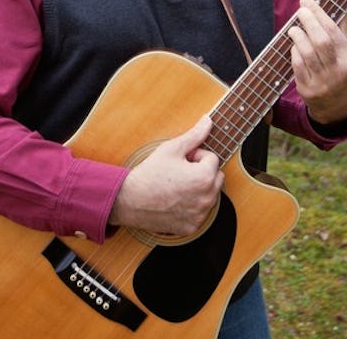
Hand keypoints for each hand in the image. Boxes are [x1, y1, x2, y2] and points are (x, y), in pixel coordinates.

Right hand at [108, 115, 222, 235]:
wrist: (130, 200)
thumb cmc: (150, 173)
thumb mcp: (172, 148)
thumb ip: (194, 135)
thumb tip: (208, 121)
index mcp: (205, 177)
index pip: (212, 158)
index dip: (195, 155)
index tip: (180, 160)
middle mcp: (207, 198)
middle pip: (216, 177)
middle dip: (202, 171)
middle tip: (180, 171)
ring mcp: (200, 215)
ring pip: (209, 194)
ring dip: (199, 188)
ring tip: (177, 185)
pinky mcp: (192, 227)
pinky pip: (200, 212)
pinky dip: (192, 206)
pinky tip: (175, 200)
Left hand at [288, 0, 346, 124]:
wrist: (336, 106)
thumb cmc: (339, 70)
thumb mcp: (346, 54)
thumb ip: (340, 32)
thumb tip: (337, 7)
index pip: (333, 32)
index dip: (319, 14)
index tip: (308, 1)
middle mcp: (337, 71)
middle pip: (321, 41)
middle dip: (309, 22)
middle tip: (300, 10)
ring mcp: (322, 81)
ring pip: (307, 53)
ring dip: (298, 36)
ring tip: (293, 29)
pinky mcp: (307, 89)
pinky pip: (297, 65)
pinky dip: (294, 52)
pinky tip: (294, 46)